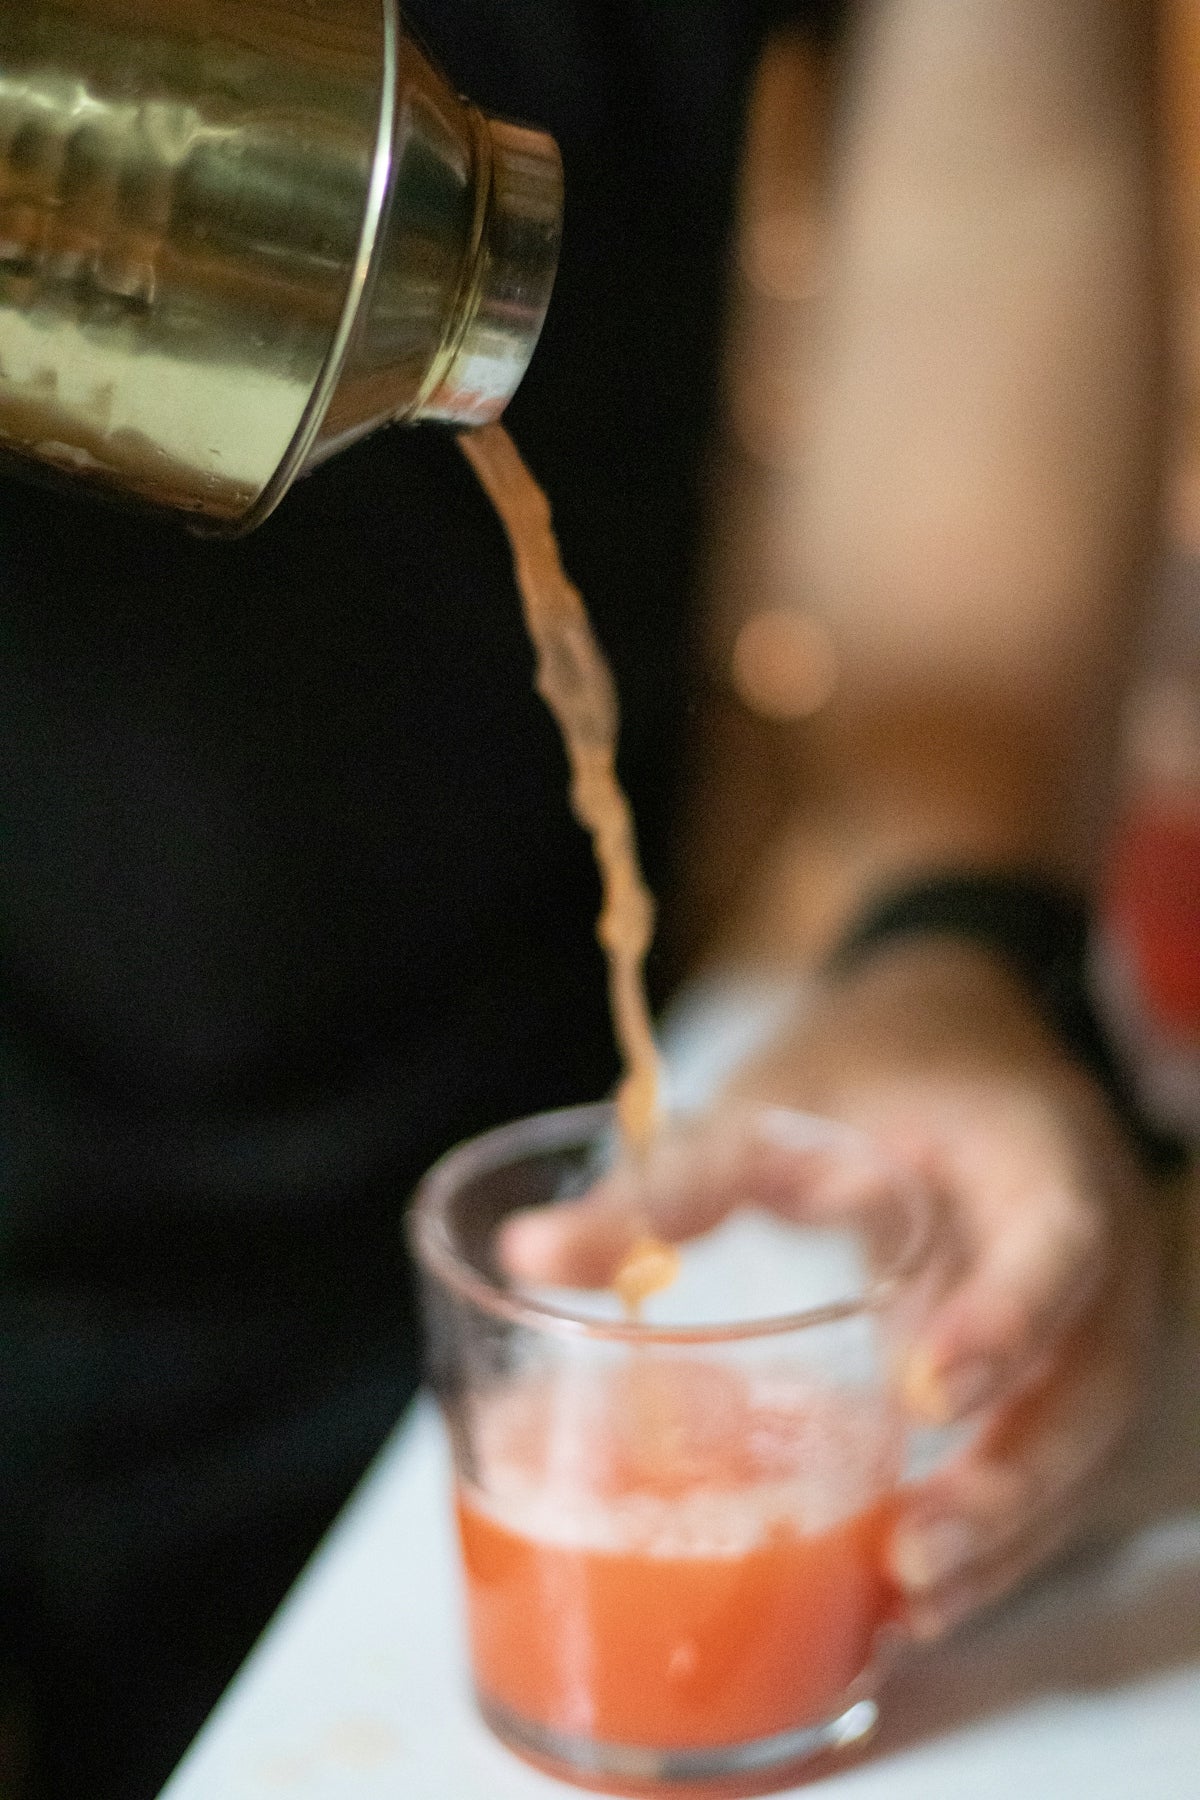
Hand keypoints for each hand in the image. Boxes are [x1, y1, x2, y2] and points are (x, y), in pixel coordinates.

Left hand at [500, 937, 1163, 1640]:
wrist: (943, 1065)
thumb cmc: (857, 1077)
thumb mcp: (769, 1109)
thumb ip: (668, 1185)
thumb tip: (527, 1256)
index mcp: (1036, 1154)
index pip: (1058, 1239)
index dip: (1006, 1319)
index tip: (924, 1394)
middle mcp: (1087, 1252)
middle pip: (1086, 1383)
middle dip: (1008, 1485)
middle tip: (906, 1559)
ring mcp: (1078, 1324)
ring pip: (1073, 1449)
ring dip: (999, 1541)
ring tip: (898, 1614)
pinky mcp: (1046, 1380)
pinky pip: (1041, 1464)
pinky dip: (986, 1538)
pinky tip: (905, 1603)